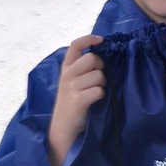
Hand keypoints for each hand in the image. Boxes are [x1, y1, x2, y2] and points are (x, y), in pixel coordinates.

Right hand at [48, 34, 104, 165]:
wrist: (62, 127)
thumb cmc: (71, 103)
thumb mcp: (71, 82)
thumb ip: (80, 68)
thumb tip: (100, 56)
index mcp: (65, 68)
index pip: (75, 45)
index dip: (89, 39)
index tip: (101, 39)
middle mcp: (67, 75)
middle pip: (93, 59)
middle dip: (101, 67)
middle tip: (98, 79)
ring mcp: (72, 87)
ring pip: (99, 75)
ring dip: (102, 84)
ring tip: (95, 92)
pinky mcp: (78, 100)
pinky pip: (99, 91)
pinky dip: (101, 96)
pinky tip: (95, 101)